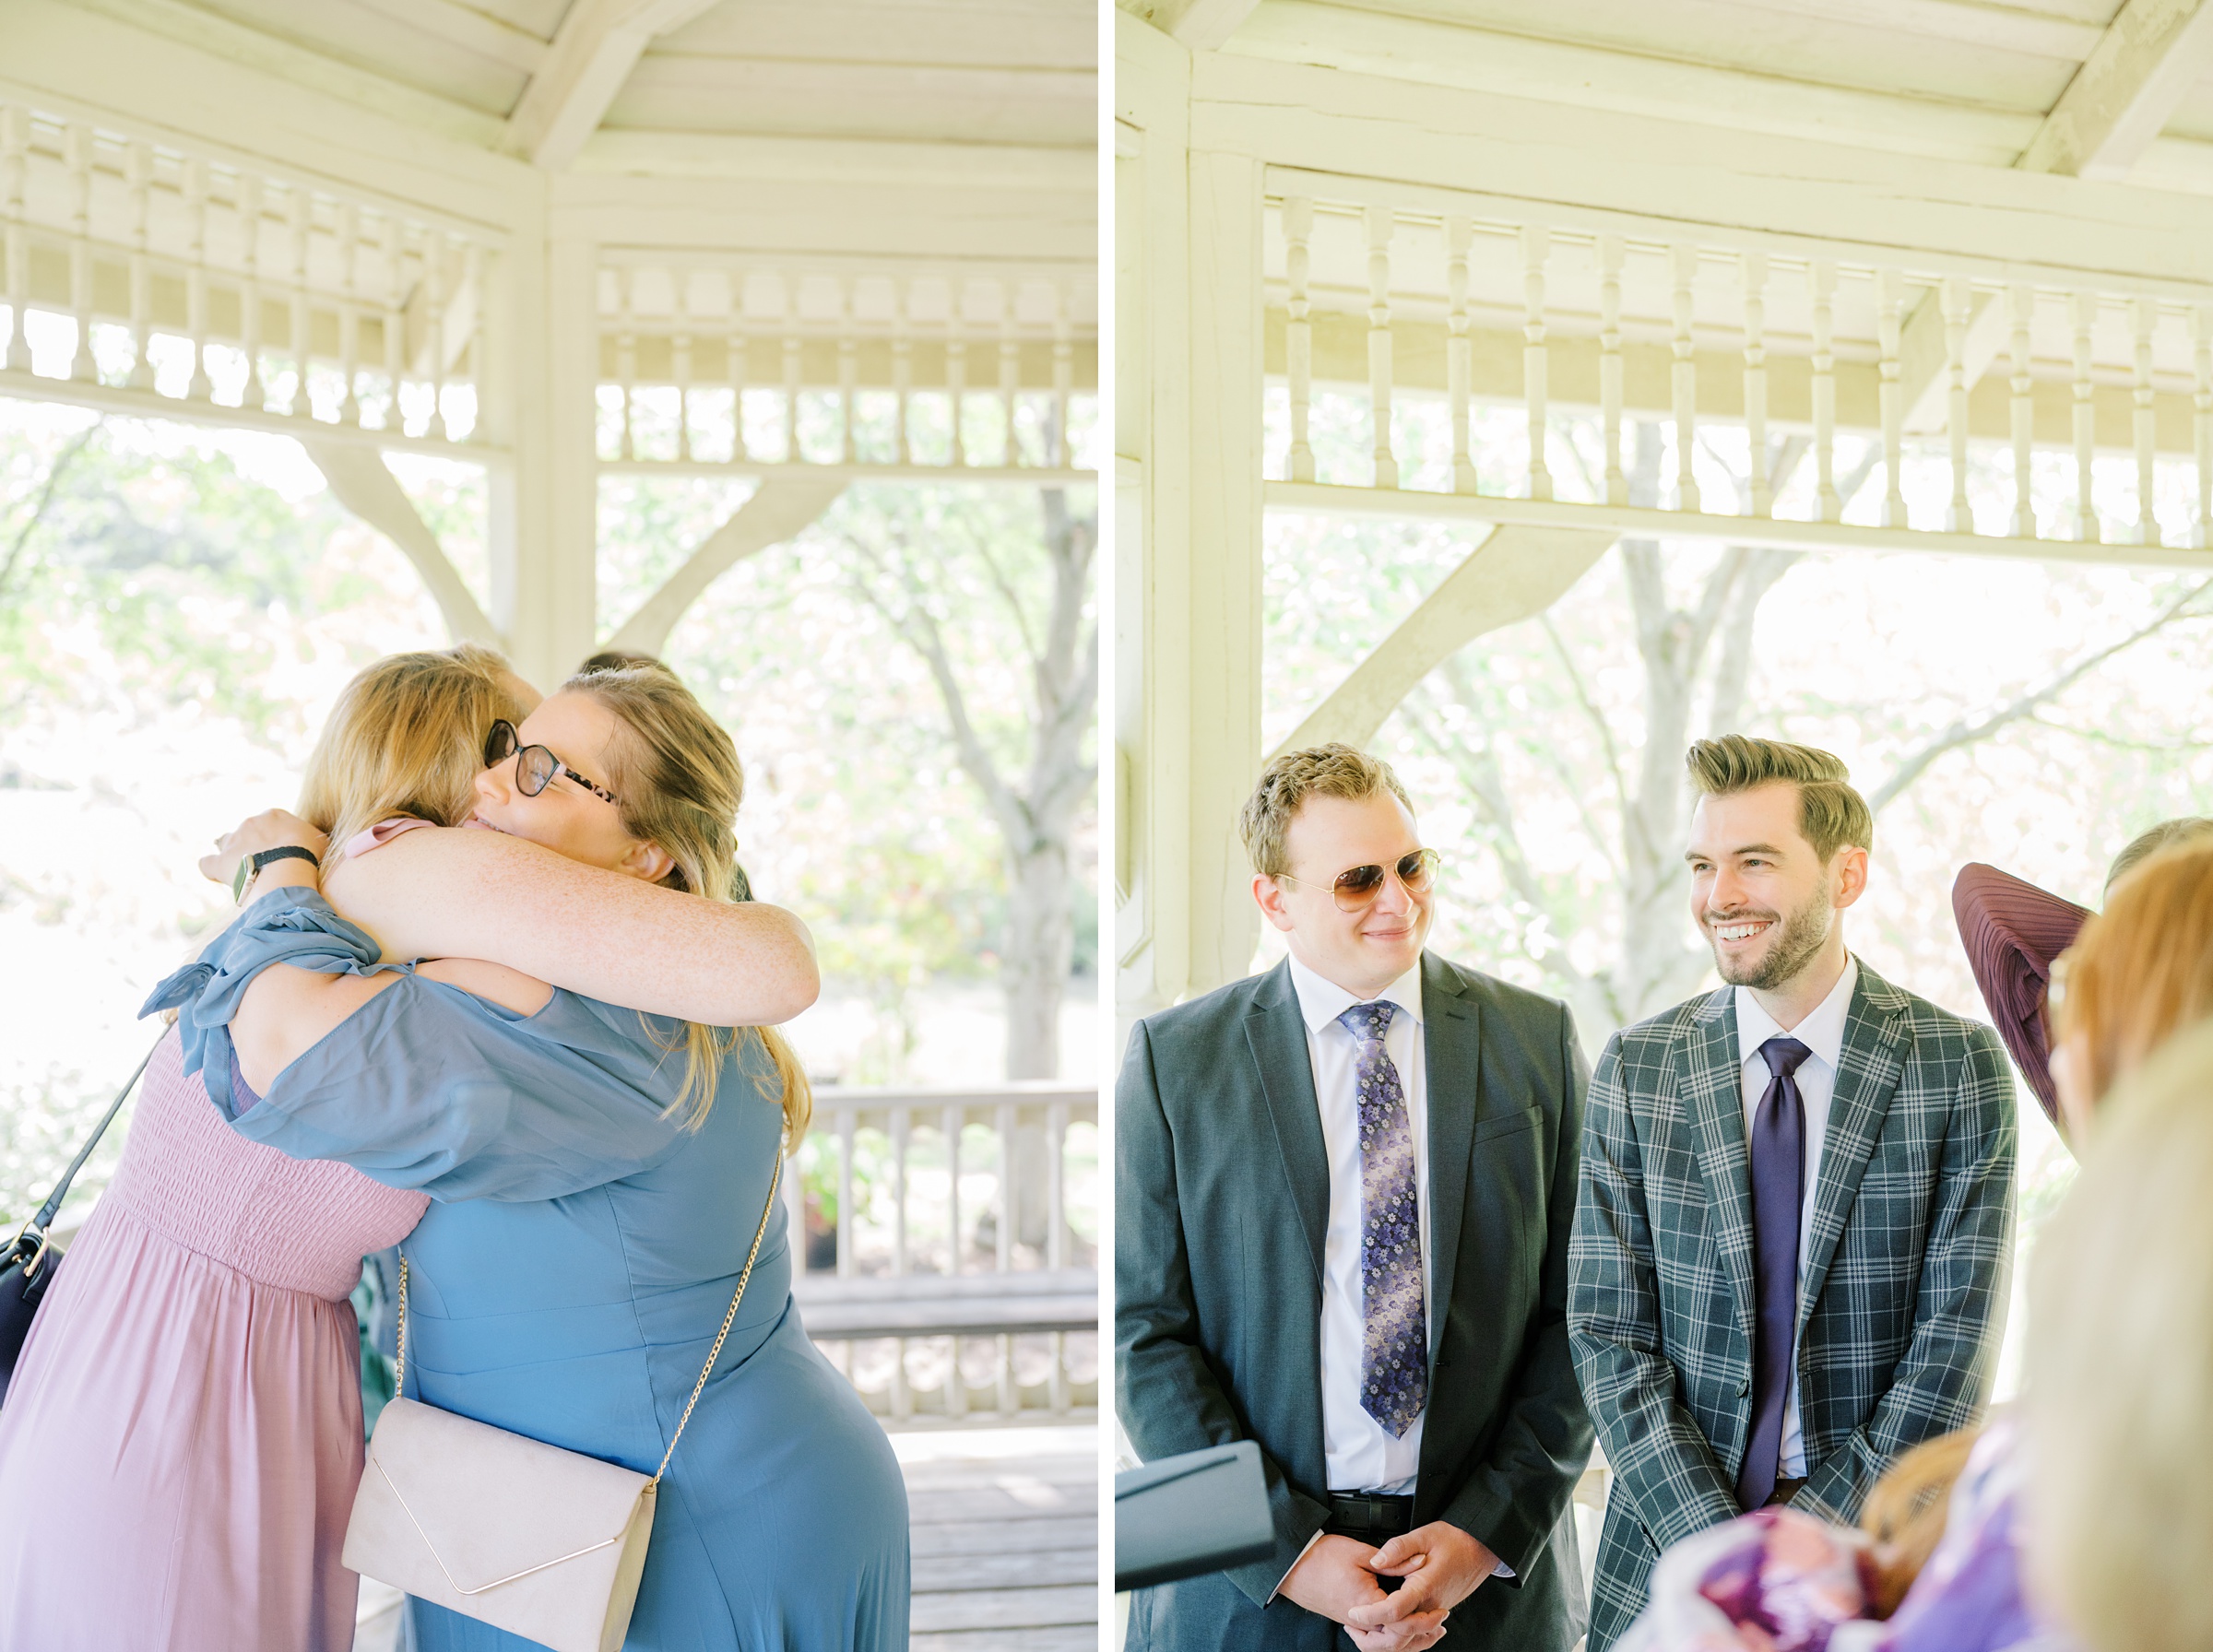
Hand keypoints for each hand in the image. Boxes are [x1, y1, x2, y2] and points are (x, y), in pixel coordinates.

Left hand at [200, 809, 328, 897]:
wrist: (287, 869)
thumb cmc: (308, 854)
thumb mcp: (319, 840)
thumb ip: (311, 838)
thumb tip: (315, 842)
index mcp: (272, 815)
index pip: (270, 822)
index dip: (275, 837)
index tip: (283, 851)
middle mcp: (249, 823)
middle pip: (248, 832)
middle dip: (254, 845)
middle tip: (268, 864)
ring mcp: (232, 842)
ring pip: (225, 843)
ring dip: (232, 854)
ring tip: (244, 870)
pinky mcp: (220, 862)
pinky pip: (207, 864)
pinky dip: (211, 869)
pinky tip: (219, 876)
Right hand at [1281, 1535, 1449, 1649]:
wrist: (1292, 1565)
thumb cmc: (1320, 1557)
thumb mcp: (1360, 1552)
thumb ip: (1393, 1561)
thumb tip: (1420, 1563)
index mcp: (1366, 1604)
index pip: (1402, 1623)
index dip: (1424, 1620)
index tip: (1440, 1611)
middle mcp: (1360, 1620)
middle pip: (1396, 1641)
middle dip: (1421, 1634)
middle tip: (1439, 1621)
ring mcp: (1353, 1623)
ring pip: (1385, 1644)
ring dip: (1407, 1639)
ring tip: (1426, 1629)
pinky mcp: (1348, 1620)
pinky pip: (1373, 1638)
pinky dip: (1390, 1637)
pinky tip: (1399, 1628)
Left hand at [1346, 1522, 1495, 1633]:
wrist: (1480, 1550)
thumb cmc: (1455, 1540)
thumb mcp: (1425, 1534)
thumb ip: (1398, 1547)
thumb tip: (1376, 1561)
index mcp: (1424, 1587)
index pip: (1395, 1611)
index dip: (1371, 1614)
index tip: (1354, 1612)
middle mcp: (1430, 1605)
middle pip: (1400, 1635)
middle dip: (1373, 1634)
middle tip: (1352, 1623)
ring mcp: (1433, 1611)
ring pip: (1408, 1639)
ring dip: (1384, 1638)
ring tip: (1361, 1628)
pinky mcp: (1435, 1612)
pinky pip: (1415, 1633)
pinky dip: (1398, 1635)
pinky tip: (1384, 1626)